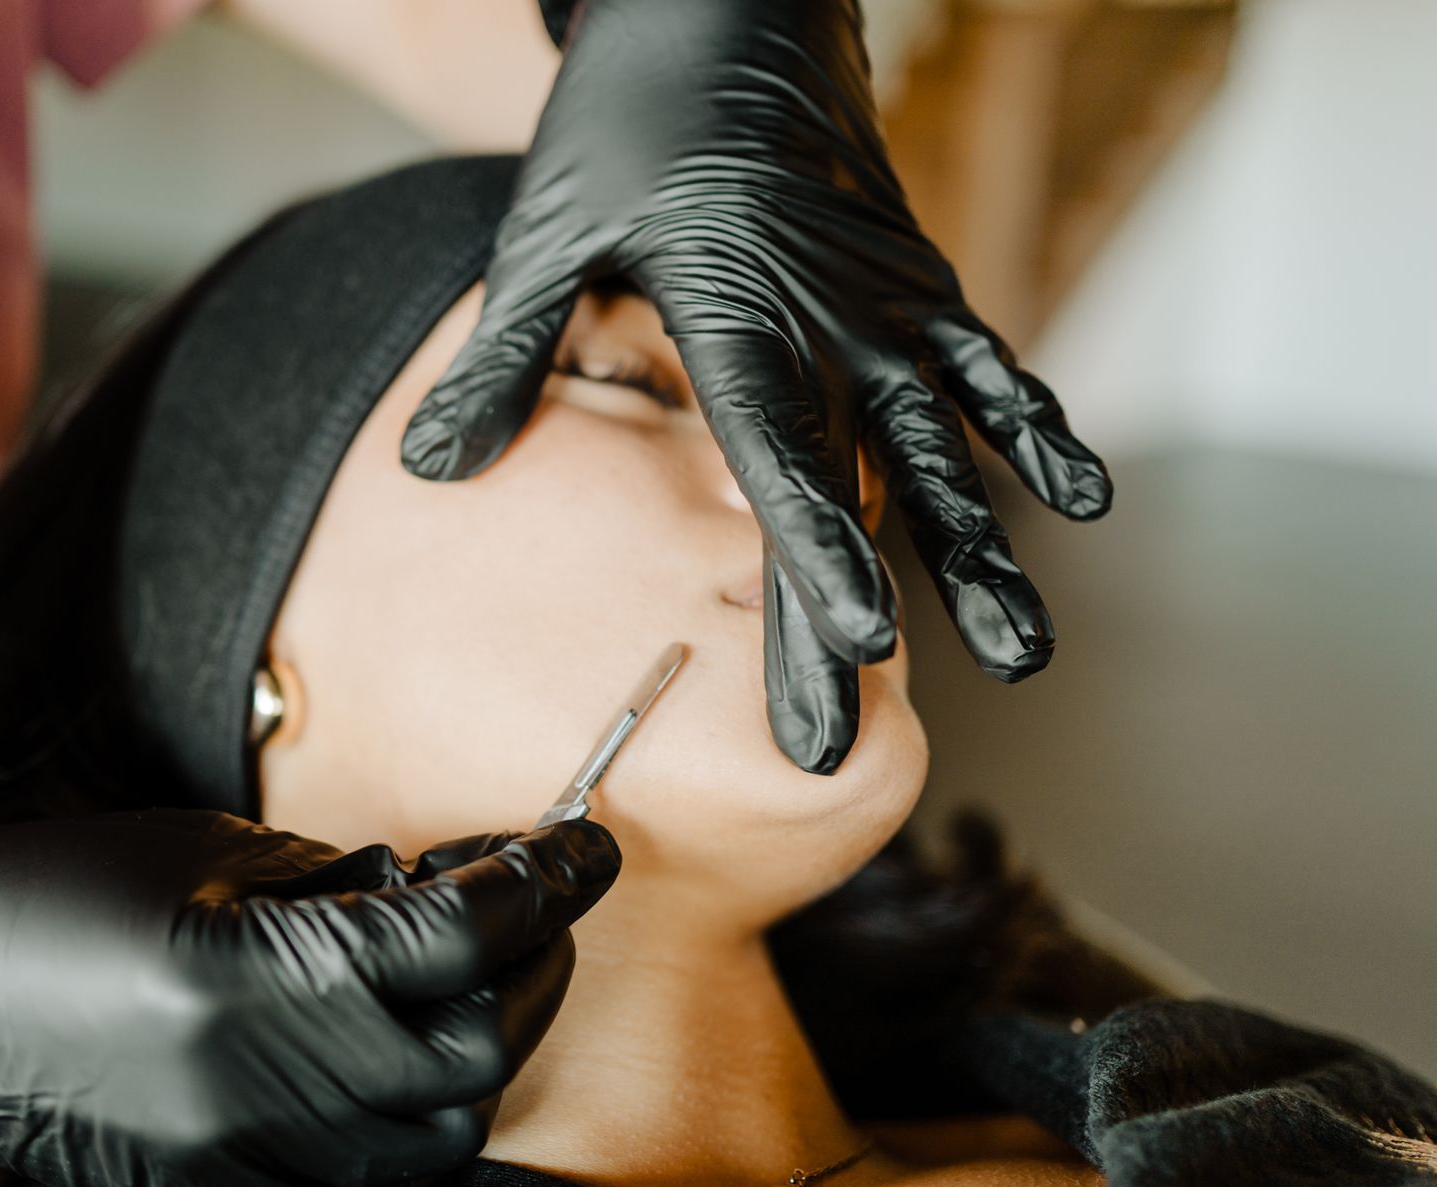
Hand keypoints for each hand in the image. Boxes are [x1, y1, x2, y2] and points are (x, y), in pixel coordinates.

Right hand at [0, 811, 619, 1186]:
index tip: (584, 841)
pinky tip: (411, 1068)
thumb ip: (340, 880)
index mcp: (249, 974)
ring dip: (482, 1047)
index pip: (458, 931)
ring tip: (466, 981)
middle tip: (525, 903)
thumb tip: (442, 891)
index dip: (543, 877)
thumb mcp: (205, 849)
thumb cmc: (48, 896)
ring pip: (446, 1129)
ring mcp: (246, 1163)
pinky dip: (425, 1131)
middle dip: (527, 961)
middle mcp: (260, 1087)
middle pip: (476, 1041)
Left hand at [409, 0, 1111, 772]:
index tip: (858, 651)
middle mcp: (832, 318)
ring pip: (947, 444)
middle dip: (854, 620)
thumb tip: (433, 471)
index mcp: (739, 309)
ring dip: (981, 551)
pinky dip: (1030, 426)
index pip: (783, 456)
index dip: (820, 559)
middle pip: (855, 489)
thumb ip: (506, 356)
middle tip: (847, 745)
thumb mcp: (546, 228)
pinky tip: (1077, 494)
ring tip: (1021, 655)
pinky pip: (988, 364)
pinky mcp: (916, 282)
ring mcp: (889, 301)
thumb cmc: (629, 116)